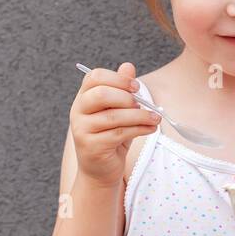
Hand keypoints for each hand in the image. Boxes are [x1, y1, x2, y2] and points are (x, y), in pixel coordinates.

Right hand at [70, 61, 159, 186]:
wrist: (101, 168)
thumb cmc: (112, 135)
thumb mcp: (119, 110)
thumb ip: (122, 89)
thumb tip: (128, 66)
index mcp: (84, 97)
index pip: (94, 77)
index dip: (118, 78)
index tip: (136, 87)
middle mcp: (79, 111)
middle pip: (101, 94)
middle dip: (126, 97)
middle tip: (142, 103)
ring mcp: (82, 129)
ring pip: (114, 116)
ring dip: (140, 116)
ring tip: (155, 118)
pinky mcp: (91, 146)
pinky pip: (119, 133)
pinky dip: (140, 129)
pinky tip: (151, 128)